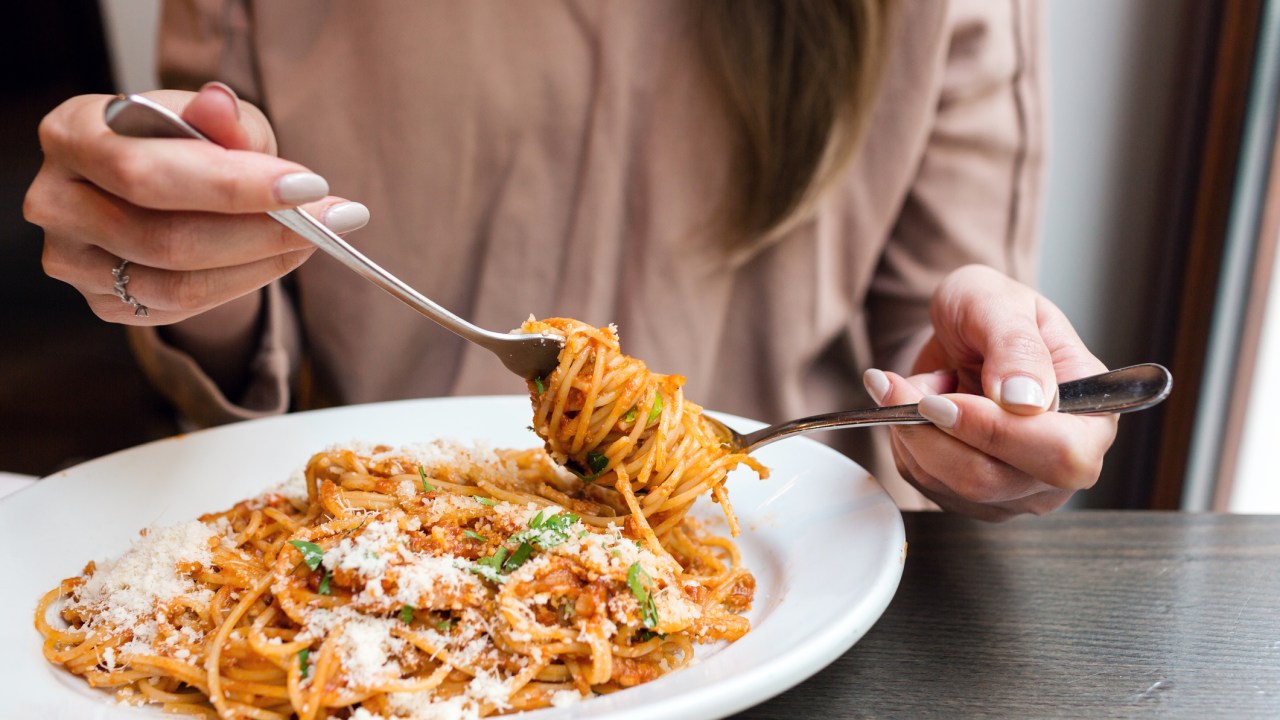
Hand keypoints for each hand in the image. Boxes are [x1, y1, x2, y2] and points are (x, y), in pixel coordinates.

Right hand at [23, 83, 368, 326]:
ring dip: (262, 262)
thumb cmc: (184, 143)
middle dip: (262, 229)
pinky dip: (243, 283)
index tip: (308, 185)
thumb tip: (220, 106)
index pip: (147, 171)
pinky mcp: (103, 302)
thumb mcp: (214, 119)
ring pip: (178, 281)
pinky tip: (279, 258)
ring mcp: (74, 259)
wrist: (164, 188)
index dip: (232, 184)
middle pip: (165, 237)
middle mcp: (57, 200)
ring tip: (314, 236)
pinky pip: (182, 306)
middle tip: (330, 219)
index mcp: (72, 133)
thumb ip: (223, 120)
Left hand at [863, 265, 1117, 520]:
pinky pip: (925, 481)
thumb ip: (1016, 346)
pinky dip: (905, 440)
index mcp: (1092, 417)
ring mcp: (1015, 489)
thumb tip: (1024, 400)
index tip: (943, 399)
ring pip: (950, 484)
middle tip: (900, 387)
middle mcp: (1060, 465)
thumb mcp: (1000, 304)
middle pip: (992, 480)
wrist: (960, 331)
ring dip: (912, 430)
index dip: (996, 431)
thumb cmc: (992, 312)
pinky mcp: (971, 497)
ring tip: (908, 385)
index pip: (1060, 453)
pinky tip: (913, 407)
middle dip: (935, 432)